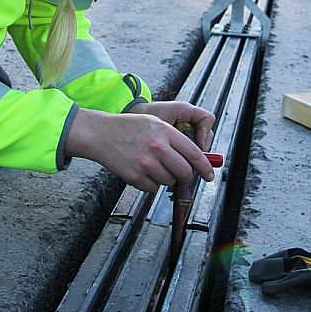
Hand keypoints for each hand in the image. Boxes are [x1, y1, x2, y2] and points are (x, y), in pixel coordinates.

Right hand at [64, 106, 214, 192]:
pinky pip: (153, 188)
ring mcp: (145, 163)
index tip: (209, 175)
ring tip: (154, 166)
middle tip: (182, 176)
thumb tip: (195, 158)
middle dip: (186, 177)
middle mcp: (157, 147)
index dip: (205, 167)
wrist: (100, 134)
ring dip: (166, 178)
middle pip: (184, 172)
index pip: (193, 154)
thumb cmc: (128, 127)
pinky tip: (142, 170)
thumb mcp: (154, 123)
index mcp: (165, 132)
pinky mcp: (134, 176)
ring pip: (169, 182)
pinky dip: (151, 183)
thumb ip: (175, 139)